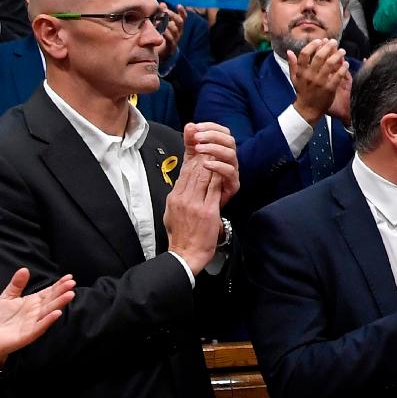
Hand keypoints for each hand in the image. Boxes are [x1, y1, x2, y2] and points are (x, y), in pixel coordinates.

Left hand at [0, 268, 74, 360]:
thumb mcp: (7, 297)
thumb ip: (17, 284)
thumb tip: (25, 269)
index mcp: (33, 302)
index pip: (49, 292)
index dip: (59, 285)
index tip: (69, 277)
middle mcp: (36, 312)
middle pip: (51, 300)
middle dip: (62, 291)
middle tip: (72, 283)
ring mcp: (33, 323)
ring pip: (49, 312)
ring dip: (60, 304)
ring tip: (70, 295)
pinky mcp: (28, 335)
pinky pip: (40, 327)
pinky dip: (48, 320)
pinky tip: (57, 313)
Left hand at [155, 3, 183, 64]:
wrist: (159, 55)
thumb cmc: (160, 37)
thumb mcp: (162, 24)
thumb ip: (162, 14)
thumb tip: (162, 3)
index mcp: (177, 27)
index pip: (183, 18)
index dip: (182, 12)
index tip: (178, 5)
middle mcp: (178, 32)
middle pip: (179, 22)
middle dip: (172, 15)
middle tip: (164, 11)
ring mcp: (175, 40)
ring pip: (174, 29)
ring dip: (166, 24)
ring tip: (157, 21)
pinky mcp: (171, 47)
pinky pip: (170, 39)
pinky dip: (165, 34)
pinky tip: (160, 31)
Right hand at [164, 155, 223, 274]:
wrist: (185, 255)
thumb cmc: (180, 236)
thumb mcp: (171, 213)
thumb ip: (178, 197)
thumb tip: (182, 184)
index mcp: (175, 197)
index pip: (184, 172)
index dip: (192, 157)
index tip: (199, 146)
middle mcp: (183, 198)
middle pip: (194, 170)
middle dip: (202, 155)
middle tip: (210, 142)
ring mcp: (195, 204)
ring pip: (204, 177)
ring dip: (211, 162)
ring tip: (217, 150)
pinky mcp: (207, 211)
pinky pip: (214, 190)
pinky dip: (219, 177)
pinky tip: (223, 169)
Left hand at [184, 122, 239, 207]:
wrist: (197, 213)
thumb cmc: (196, 188)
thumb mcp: (190, 161)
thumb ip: (190, 144)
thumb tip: (190, 126)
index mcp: (220, 152)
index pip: (222, 132)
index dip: (210, 127)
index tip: (196, 127)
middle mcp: (228, 160)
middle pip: (229, 140)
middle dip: (212, 135)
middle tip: (197, 137)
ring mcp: (231, 172)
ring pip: (231, 153)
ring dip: (214, 148)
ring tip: (199, 149)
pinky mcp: (232, 185)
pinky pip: (230, 172)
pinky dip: (218, 165)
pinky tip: (206, 164)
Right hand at [287, 38, 348, 123]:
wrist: (308, 109)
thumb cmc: (302, 92)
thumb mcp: (294, 78)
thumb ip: (292, 64)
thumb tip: (288, 51)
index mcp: (301, 72)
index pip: (304, 54)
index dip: (312, 45)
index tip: (319, 40)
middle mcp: (310, 75)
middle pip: (319, 56)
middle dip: (328, 47)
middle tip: (334, 42)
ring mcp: (320, 82)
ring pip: (329, 64)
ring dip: (337, 55)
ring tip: (342, 51)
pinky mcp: (329, 89)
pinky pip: (337, 76)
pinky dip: (342, 68)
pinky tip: (346, 64)